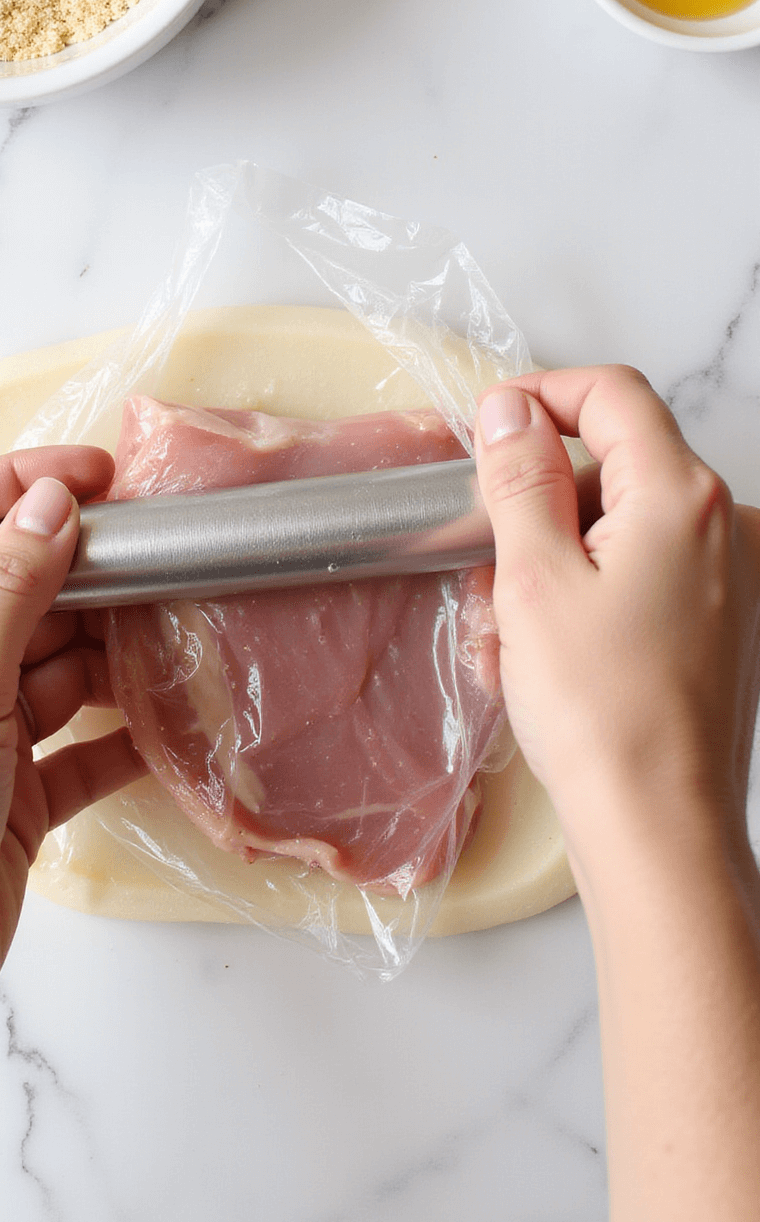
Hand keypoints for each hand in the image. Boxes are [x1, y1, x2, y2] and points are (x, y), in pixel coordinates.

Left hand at [0, 449, 144, 1038]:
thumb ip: (10, 589)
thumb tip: (51, 505)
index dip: (20, 482)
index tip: (98, 479)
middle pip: (14, 585)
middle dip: (84, 571)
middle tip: (159, 557)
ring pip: (56, 659)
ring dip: (112, 649)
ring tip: (176, 629)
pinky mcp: (16, 786)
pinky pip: (81, 738)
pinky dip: (121, 730)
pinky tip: (167, 719)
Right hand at [473, 367, 759, 889]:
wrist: (658, 827)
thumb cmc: (603, 718)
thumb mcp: (532, 580)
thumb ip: (520, 478)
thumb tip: (510, 409)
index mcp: (683, 497)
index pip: (611, 394)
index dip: (540, 395)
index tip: (488, 428)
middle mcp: (725, 525)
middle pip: (615, 463)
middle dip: (541, 503)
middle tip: (490, 568)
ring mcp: (732, 575)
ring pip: (621, 527)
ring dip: (558, 561)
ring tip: (518, 638)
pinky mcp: (723, 620)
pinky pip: (645, 574)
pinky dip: (592, 596)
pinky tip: (554, 658)